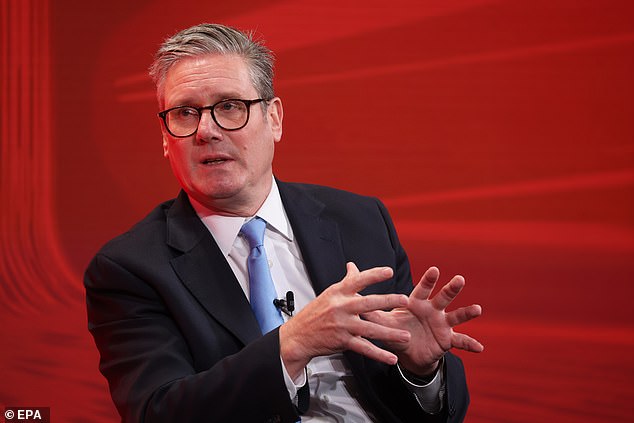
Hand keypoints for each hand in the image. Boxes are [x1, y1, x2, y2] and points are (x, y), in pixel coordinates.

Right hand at [279, 262, 410, 378]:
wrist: (298, 336)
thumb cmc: (314, 314)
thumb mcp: (329, 294)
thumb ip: (346, 282)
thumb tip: (353, 267)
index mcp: (338, 293)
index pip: (357, 280)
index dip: (373, 275)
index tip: (388, 272)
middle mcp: (341, 307)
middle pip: (368, 303)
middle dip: (389, 301)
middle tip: (405, 300)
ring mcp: (342, 325)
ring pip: (370, 329)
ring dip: (390, 334)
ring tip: (405, 336)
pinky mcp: (343, 341)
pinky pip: (364, 348)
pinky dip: (379, 354)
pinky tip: (390, 357)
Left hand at [364, 267, 482, 376]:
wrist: (408, 351)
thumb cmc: (397, 328)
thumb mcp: (383, 319)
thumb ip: (370, 304)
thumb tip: (352, 283)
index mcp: (417, 302)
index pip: (423, 289)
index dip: (429, 280)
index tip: (435, 270)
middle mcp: (433, 309)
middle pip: (443, 297)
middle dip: (450, 289)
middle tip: (459, 280)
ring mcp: (442, 324)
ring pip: (456, 316)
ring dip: (467, 312)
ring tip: (477, 309)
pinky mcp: (448, 340)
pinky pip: (461, 341)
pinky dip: (471, 344)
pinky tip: (481, 348)